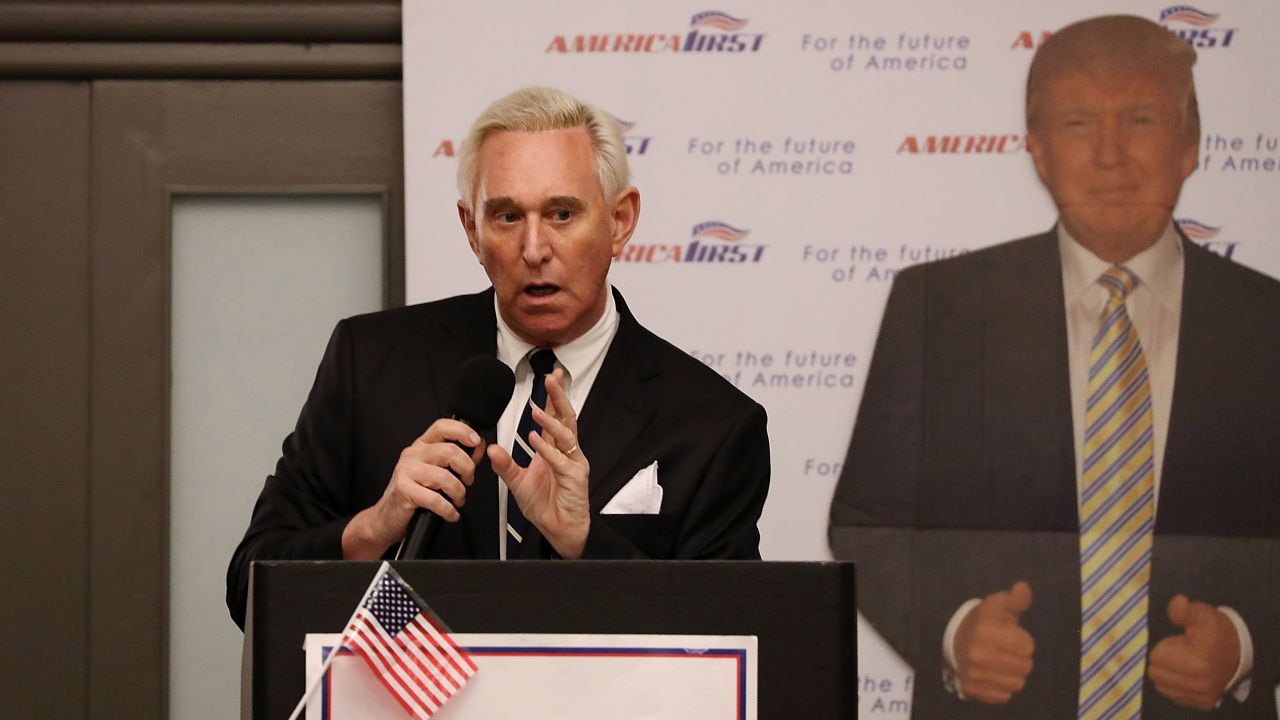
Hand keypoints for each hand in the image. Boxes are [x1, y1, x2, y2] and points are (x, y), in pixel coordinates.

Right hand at [341, 419, 484, 559]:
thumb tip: (478, 447)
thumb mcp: (435, 471)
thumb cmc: (413, 493)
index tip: (476, 441)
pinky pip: (435, 499)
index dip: (462, 431)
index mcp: (422, 446)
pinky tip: (450, 513)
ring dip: (458, 492)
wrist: (387, 516)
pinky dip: (448, 510)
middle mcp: (413, 454)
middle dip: (467, 469)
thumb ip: (457, 459)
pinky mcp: (404, 490)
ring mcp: (406, 471)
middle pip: (450, 451)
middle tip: (467, 482)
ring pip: (445, 477)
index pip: (442, 427)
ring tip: (457, 500)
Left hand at [488, 369, 590, 558]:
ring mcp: (573, 463)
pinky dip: (548, 449)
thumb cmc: (545, 506)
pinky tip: (535, 439)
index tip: (549, 378)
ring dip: (551, 420)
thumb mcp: (518, 483)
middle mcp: (567, 452)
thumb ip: (506, 465)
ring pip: (567, 434)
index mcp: (554, 450)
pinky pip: (561, 460)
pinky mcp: (576, 477)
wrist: (558, 530)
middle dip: (559, 397)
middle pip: (566, 418)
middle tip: (552, 378)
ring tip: (536, 409)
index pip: (555, 417)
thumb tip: (492, 448)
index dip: (552, 398)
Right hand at [953, 581, 1035, 703]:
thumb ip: (1016, 599)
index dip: (1023, 641)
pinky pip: (1004, 696)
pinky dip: (1002, 687)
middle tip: (1007, 650)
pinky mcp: (971, 689)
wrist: (958, 639)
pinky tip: (993, 674)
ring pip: (1016, 684)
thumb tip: (1023, 587)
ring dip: (1013, 674)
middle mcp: (977, 654)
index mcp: (986, 630)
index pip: (1028, 647)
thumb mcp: (1000, 605)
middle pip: (1025, 667)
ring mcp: (973, 673)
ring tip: (1001, 662)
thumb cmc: (986, 621)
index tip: (1011, 635)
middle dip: (1021, 658)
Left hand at [1148, 594, 1240, 709]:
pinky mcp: (1204, 703)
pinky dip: (1175, 685)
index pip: (1156, 657)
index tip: (1181, 642)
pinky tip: (1188, 674)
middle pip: (1155, 673)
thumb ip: (1184, 611)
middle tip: (1182, 653)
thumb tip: (1178, 602)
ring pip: (1161, 686)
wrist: (1239, 650)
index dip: (1165, 646)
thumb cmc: (1215, 630)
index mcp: (1198, 663)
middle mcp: (1200, 684)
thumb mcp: (1201, 614)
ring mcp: (1202, 696)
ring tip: (1185, 663)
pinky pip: (1173, 695)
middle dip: (1164, 660)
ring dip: (1167, 673)